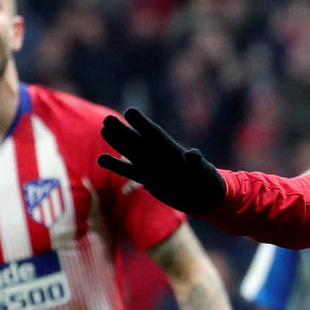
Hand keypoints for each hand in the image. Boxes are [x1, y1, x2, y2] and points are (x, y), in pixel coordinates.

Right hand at [98, 108, 225, 213]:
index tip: (130, 112)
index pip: (154, 134)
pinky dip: (116, 165)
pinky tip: (101, 159)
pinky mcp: (147, 178)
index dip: (143, 124)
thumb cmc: (208, 181)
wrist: (204, 196)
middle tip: (107, 119)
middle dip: (124, 130)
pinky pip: (128, 170)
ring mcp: (151, 165)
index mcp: (172, 149)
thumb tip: (192, 155)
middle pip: (138, 140)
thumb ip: (195, 162)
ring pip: (131, 151)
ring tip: (104, 130)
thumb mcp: (204, 172)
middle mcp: (159, 155)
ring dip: (118, 142)